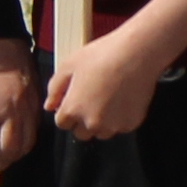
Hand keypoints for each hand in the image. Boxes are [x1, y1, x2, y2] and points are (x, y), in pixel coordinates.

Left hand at [49, 24, 168, 141]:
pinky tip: (122, 98)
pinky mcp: (131, 124)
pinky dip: (120, 118)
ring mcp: (113, 126)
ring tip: (109, 98)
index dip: (67, 110)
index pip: (62, 123)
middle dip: (83, 120)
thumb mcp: (69, 65)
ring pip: (101, 132)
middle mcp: (92, 123)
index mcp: (73, 110)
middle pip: (81, 133)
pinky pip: (120, 127)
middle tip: (92, 99)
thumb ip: (54, 88)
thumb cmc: (102, 55)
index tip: (76, 99)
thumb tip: (49, 106)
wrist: (137, 53)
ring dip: (101, 122)